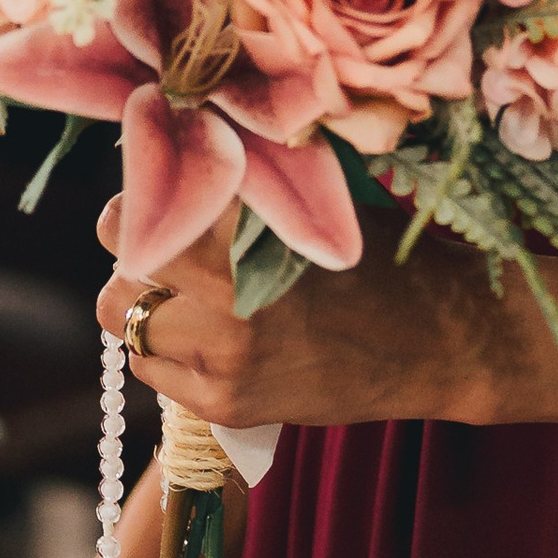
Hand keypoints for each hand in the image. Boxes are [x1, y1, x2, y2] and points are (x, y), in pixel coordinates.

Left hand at [98, 195, 489, 433]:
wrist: (437, 341)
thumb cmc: (379, 257)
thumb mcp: (315, 206)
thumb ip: (247, 192)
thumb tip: (177, 152)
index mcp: (249, 230)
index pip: (146, 202)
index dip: (146, 193)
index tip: (160, 190)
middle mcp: (227, 295)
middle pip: (119, 258)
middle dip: (134, 244)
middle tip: (165, 241)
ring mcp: (223, 357)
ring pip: (122, 318)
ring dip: (143, 301)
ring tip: (185, 294)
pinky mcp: (226, 405)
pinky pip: (152, 370)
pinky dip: (168, 351)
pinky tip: (210, 338)